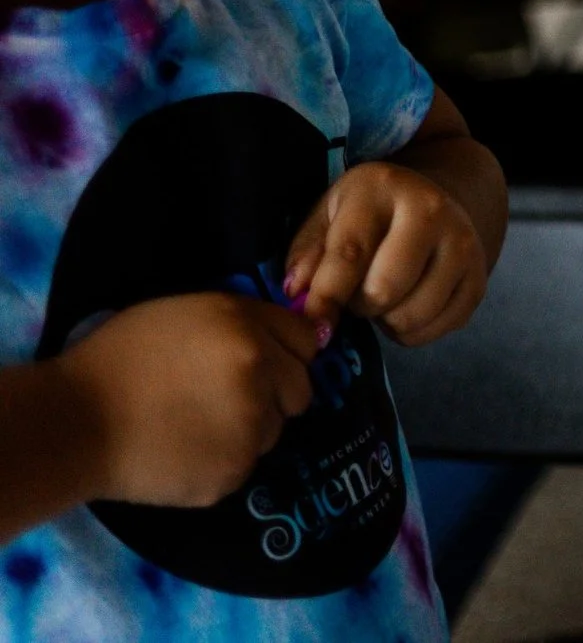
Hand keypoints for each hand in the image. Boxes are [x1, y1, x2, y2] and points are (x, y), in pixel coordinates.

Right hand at [54, 294, 321, 507]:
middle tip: (221, 399)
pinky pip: (244, 464)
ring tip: (191, 424)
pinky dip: (221, 461)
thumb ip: (244, 321)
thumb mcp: (185, 313)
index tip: (263, 363)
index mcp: (247, 329)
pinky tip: (181, 451)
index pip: (306, 340)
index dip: (284, 352)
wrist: (71, 424)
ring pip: (273, 430)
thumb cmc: (119, 359)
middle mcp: (260, 374)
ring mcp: (249, 428)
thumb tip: (291, 340)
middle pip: (300, 390)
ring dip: (247, 429)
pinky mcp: (233, 473)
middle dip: (273, 394)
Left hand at [285, 161, 488, 344]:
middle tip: (357, 291)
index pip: (350, 252)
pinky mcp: (478, 281)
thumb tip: (298, 293)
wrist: (438, 202)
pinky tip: (407, 303)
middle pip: (383, 290)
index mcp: (384, 187)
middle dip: (359, 304)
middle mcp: (432, 211)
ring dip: (385, 320)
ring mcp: (463, 245)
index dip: (325, 295)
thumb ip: (308, 251)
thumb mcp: (330, 214)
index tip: (312, 323)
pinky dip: (410, 331)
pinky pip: (433, 331)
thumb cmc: (370, 213)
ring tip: (384, 296)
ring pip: (409, 317)